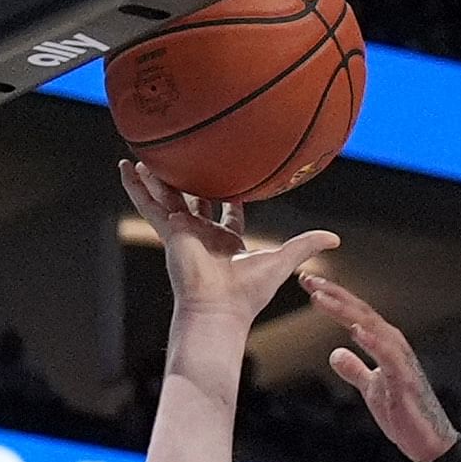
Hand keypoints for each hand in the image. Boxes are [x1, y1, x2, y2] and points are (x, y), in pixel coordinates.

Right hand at [121, 159, 335, 342]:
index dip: (231, 195)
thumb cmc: (249, 292)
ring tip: (145, 152)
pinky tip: (125, 166)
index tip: (231, 173)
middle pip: (195, 200)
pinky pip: (148, 203)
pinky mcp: (169, 232)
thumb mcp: (283, 260)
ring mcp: (184, 232)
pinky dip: (136, 186)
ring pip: (168, 196)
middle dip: (190, 180)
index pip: (228, 213)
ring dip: (157, 176)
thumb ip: (307, 245)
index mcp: (227, 243)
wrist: (219, 309)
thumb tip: (335, 238)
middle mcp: (203, 235)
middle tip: (184, 157)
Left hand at [300, 273, 456, 461]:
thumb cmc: (404, 414)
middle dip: (334, 294)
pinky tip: (354, 330)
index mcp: (384, 344)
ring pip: (369, 326)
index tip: (310, 285)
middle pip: (359, 311)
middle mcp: (393, 344)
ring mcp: (400, 359)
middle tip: (309, 279)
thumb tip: (335, 354)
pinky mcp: (404, 378)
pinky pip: (386, 355)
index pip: (355, 314)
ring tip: (320, 297)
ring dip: (344, 309)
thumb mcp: (371, 388)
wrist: (428, 441)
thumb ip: (354, 369)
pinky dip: (371, 340)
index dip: (333, 298)